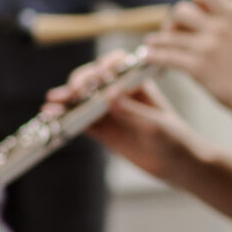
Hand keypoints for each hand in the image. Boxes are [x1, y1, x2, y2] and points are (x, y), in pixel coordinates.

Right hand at [55, 51, 190, 179]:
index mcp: (138, 83)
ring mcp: (110, 112)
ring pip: (83, 101)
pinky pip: (81, 122)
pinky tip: (53, 118)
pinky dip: (66, 120)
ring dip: (66, 101)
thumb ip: (133, 111)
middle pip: (94, 80)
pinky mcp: (103, 131)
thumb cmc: (175, 140)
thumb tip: (110, 95)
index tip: (101, 75)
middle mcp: (121, 93)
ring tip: (51, 105)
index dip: (106, 66)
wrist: (179, 166)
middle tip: (74, 92)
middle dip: (80, 83)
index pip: (118, 65)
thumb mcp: (157, 125)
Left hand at [141, 0, 231, 119]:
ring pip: (168, 36)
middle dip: (173, 22)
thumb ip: (225, 30)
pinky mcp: (197, 67)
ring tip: (152, 45)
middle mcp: (218, 28)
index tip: (193, 11)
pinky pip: (165, 56)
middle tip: (173, 33)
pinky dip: (153, 56)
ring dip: (158, 41)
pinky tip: (149, 57)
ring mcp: (207, 47)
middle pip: (180, 11)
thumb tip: (199, 29)